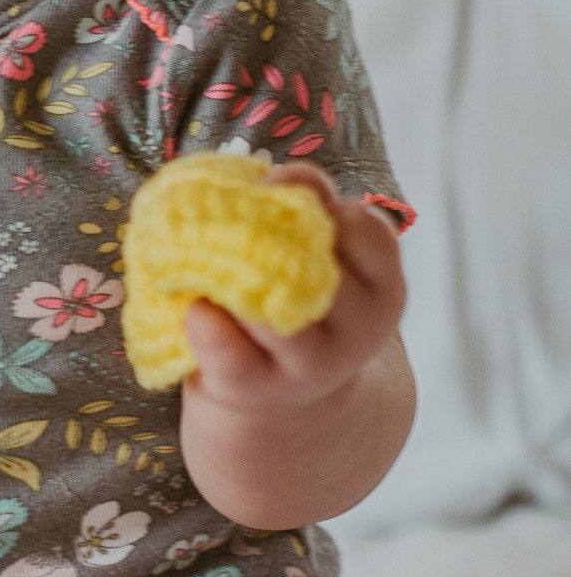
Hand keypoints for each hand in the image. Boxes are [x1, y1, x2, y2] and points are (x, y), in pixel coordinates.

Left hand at [182, 163, 405, 414]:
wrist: (283, 396)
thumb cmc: (294, 302)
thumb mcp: (317, 258)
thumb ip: (301, 212)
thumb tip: (260, 181)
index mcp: (382, 285)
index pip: (367, 230)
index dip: (315, 197)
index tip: (269, 182)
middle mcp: (361, 328)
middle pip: (319, 270)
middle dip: (264, 235)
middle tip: (223, 216)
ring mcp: (315, 366)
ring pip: (277, 315)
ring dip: (231, 279)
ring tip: (197, 257)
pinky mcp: (262, 390)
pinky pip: (231, 354)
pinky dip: (206, 325)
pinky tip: (194, 307)